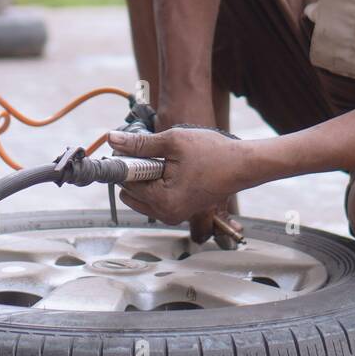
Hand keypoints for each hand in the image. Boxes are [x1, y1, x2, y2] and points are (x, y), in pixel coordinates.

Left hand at [109, 127, 246, 242]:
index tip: (137, 149)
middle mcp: (166, 214)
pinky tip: (175, 170)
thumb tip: (112, 140)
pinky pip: (156, 199)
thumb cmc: (214, 153)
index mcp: (163, 201)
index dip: (128, 162)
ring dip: (148, 179)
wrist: (242, 164)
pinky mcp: (180, 212)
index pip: (127, 182)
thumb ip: (139, 144)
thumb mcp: (173, 141)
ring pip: (142, 197)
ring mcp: (174, 215)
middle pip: (131, 193)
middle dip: (138, 173)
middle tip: (158, 156)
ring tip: (170, 163)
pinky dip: (159, 184)